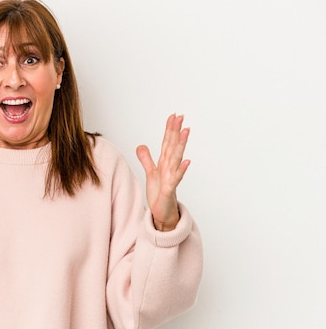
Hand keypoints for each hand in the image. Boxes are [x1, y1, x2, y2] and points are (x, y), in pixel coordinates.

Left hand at [136, 114, 190, 230]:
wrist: (162, 213)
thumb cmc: (159, 194)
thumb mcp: (150, 174)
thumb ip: (146, 159)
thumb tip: (141, 145)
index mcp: (165, 163)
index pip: (167, 143)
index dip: (169, 130)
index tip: (173, 116)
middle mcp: (170, 168)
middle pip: (173, 147)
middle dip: (176, 132)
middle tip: (181, 117)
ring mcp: (171, 178)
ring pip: (176, 159)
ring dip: (181, 145)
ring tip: (185, 132)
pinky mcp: (170, 189)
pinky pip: (176, 178)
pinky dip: (182, 170)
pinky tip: (187, 161)